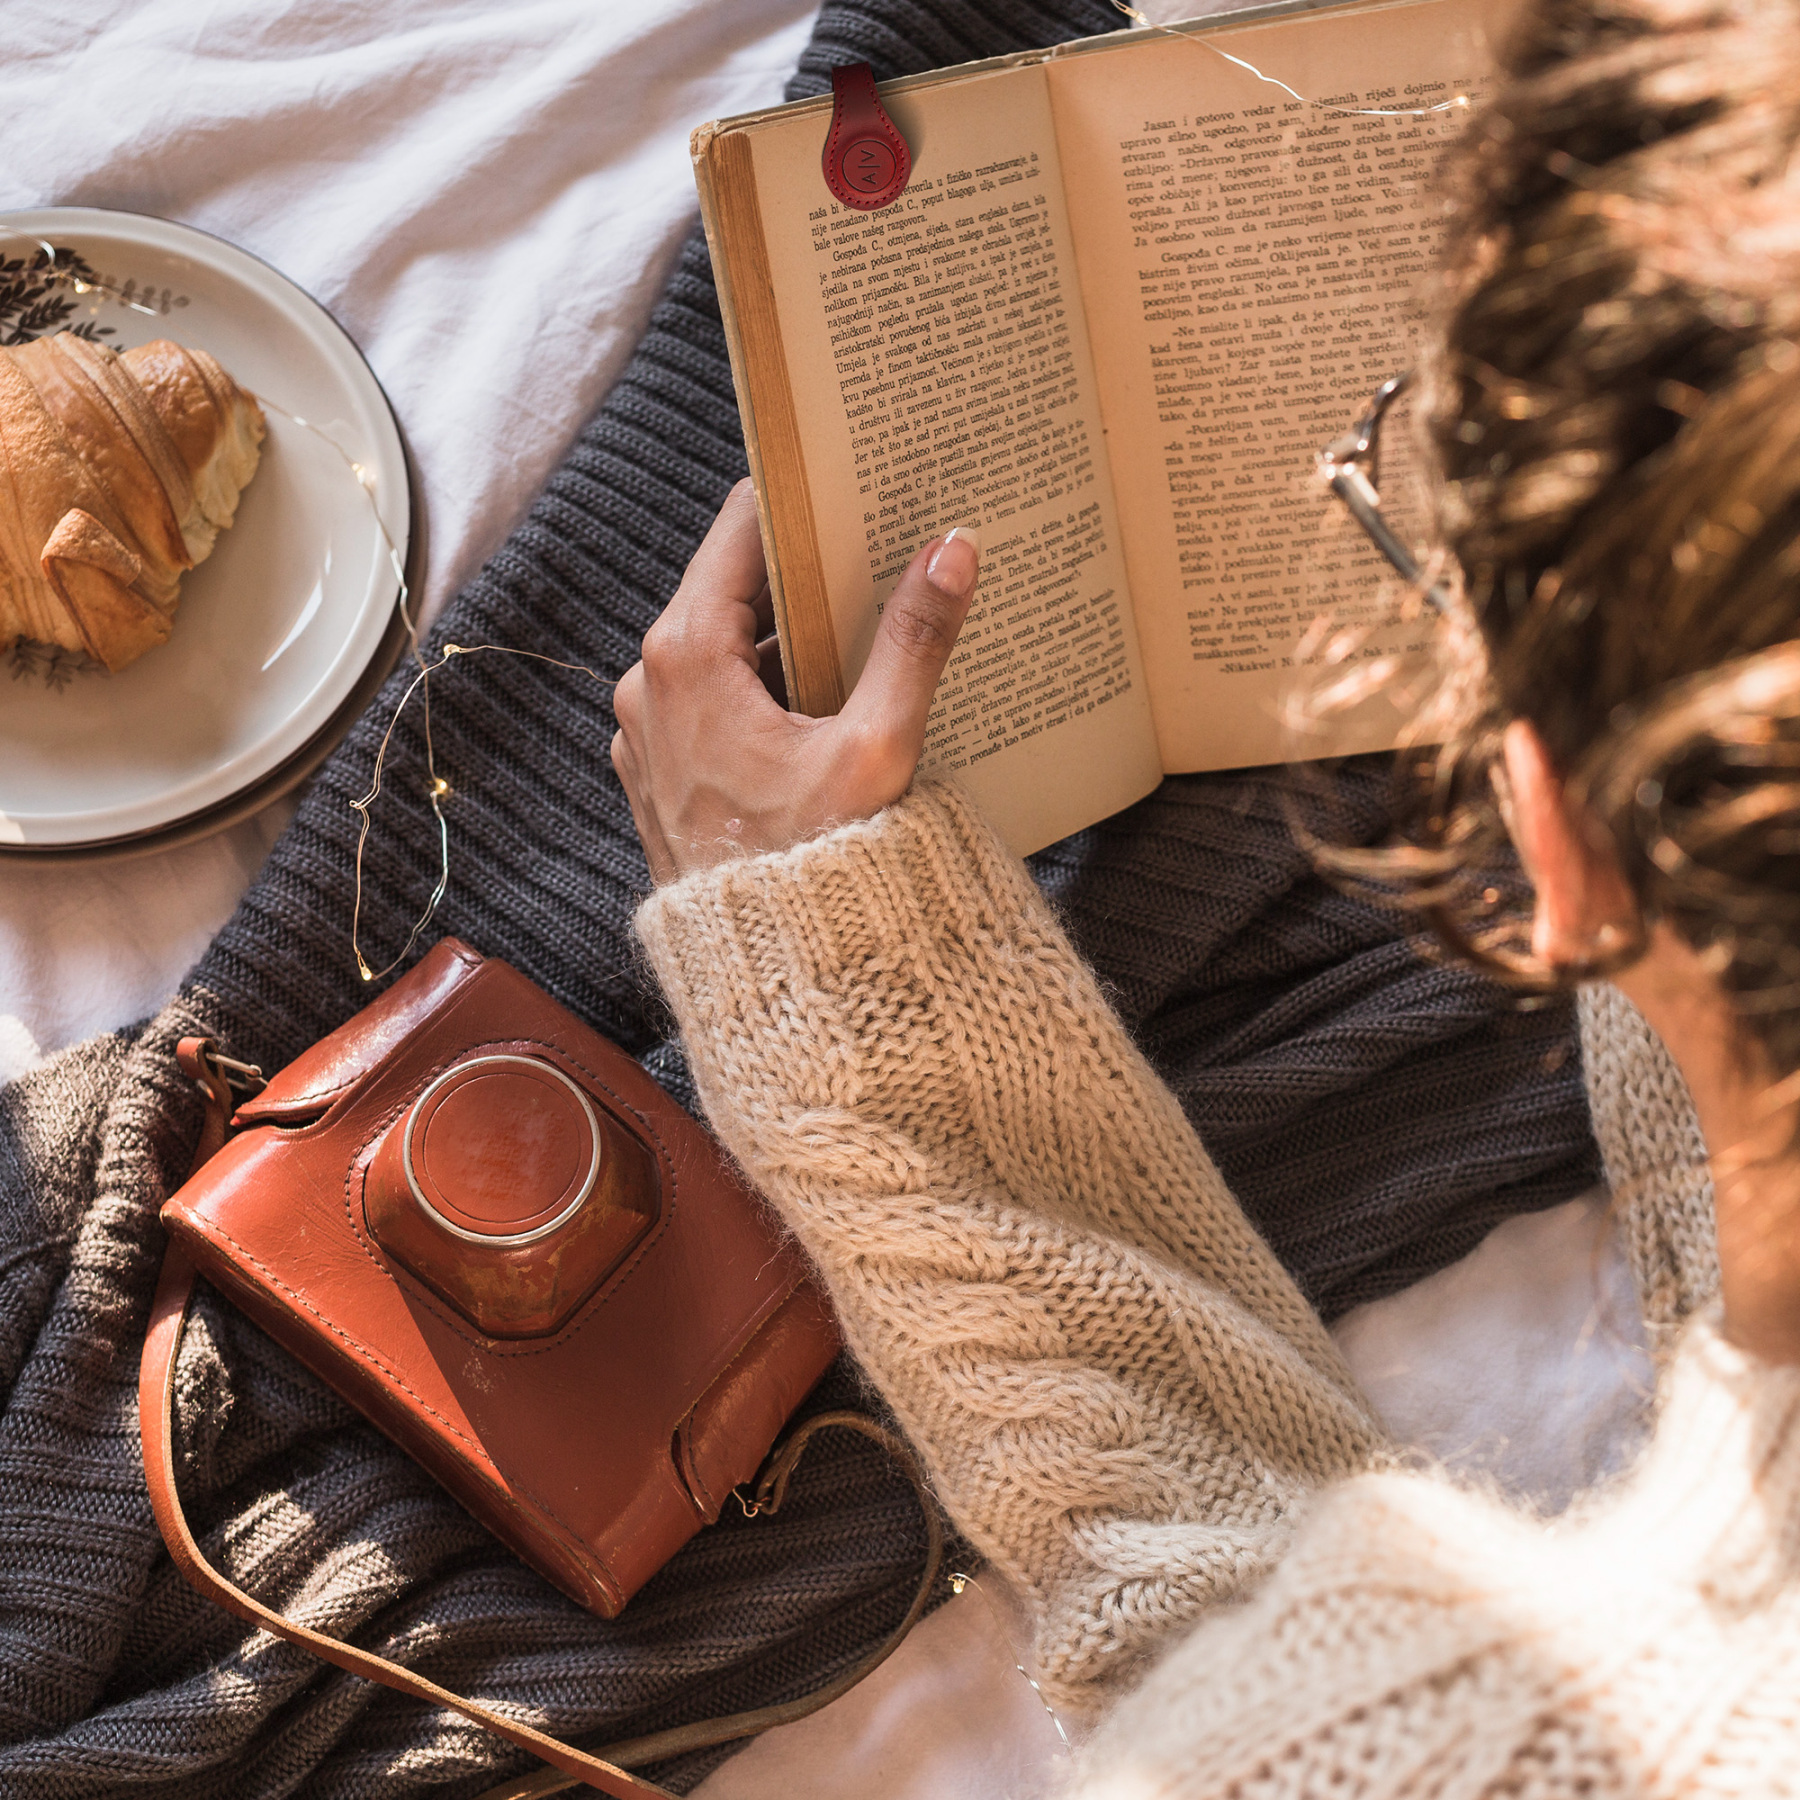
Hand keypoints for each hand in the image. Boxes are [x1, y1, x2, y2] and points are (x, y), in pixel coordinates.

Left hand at [610, 481, 979, 882]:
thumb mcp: (876, 748)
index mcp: (686, 654)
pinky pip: (708, 699)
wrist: (766, 972)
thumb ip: (913, 641)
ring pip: (720, 646)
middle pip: (731, 586)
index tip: (846, 476)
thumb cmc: (811, 865)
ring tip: (861, 620)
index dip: (798, 497)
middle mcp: (647, 682)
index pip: (740, 529)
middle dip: (801, 566)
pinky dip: (758, 688)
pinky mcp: (657, 769)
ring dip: (784, 633)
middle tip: (875, 542)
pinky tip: (822, 700)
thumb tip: (951, 551)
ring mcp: (644, 729)